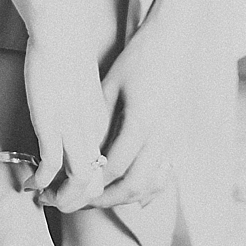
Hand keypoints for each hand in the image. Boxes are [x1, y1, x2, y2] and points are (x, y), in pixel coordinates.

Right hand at [21, 27, 111, 213]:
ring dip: (60, 199)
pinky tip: (29, 183)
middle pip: (96, 185)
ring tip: (42, 198)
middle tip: (53, 202)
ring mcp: (74, 130)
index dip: (86, 191)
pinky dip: (40, 182)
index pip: (102, 173)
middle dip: (74, 202)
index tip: (66, 192)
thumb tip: (70, 131)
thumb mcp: (80, 93)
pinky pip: (51, 166)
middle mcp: (93, 134)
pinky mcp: (53, 124)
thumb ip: (80, 116)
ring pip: (80, 183)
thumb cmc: (68, 57)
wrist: (63, 32)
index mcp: (102, 128)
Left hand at [88, 22, 191, 207]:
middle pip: (134, 184)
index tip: (69, 187)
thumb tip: (81, 153)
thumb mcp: (111, 86)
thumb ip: (99, 121)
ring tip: (99, 199)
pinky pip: (163, 174)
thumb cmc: (139, 59)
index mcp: (142, 121)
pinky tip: (130, 194)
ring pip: (150, 184)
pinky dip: (146, 189)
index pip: (114, 166)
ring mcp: (172, 138)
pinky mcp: (176, 137)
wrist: (174, 43)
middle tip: (80, 202)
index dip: (90, 182)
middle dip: (105, 200)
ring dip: (124, 197)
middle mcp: (161, 135)